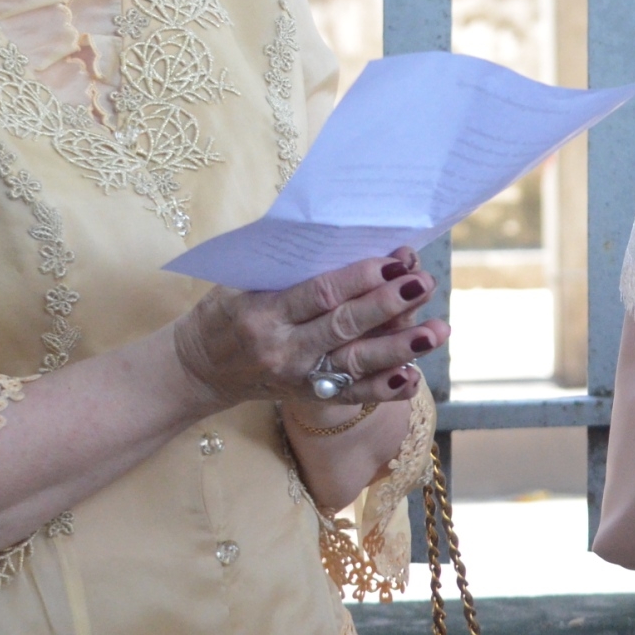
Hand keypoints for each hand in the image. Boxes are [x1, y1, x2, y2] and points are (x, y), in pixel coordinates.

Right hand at [171, 247, 451, 412]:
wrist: (198, 370)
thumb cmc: (222, 314)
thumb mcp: (240, 284)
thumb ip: (286, 269)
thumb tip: (342, 239)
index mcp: (263, 313)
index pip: (319, 293)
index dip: (359, 278)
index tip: (393, 261)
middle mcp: (283, 349)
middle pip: (344, 327)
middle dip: (389, 305)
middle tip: (424, 283)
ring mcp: (298, 378)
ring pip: (356, 363)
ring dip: (400, 347)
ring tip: (437, 330)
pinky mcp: (308, 396)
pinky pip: (352, 394)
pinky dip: (384, 389)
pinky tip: (414, 376)